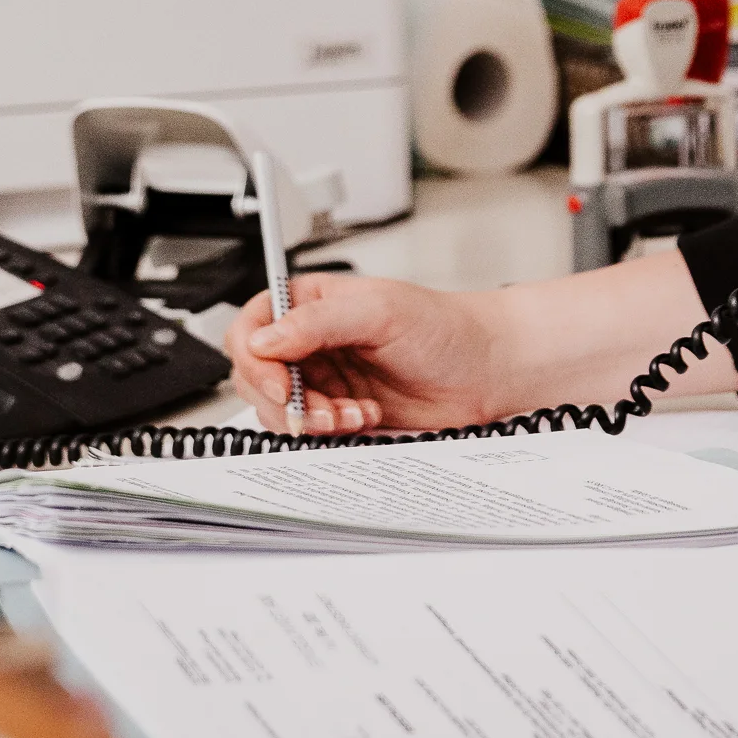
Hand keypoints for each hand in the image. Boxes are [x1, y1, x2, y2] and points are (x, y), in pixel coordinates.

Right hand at [231, 272, 510, 434]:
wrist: (486, 371)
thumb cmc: (444, 327)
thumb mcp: (380, 309)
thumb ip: (317, 321)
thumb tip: (265, 338)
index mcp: (311, 304)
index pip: (252, 327)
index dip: (254, 358)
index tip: (278, 382)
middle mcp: (311, 343)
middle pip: (256, 377)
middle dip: (285, 399)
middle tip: (322, 408)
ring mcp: (324, 382)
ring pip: (280, 411)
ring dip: (310, 420)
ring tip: (352, 414)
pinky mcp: (341, 415)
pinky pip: (311, 433)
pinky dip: (331, 434)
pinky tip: (365, 419)